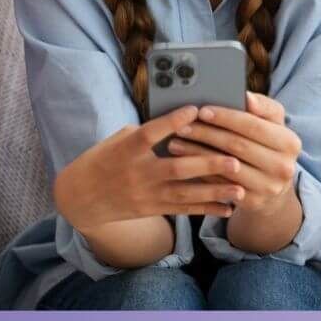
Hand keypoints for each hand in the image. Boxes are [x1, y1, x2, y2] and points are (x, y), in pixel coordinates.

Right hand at [54, 106, 249, 230]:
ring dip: (214, 191)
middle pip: (176, 169)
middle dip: (207, 165)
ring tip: (239, 189)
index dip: (172, 121)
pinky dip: (206, 209)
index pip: (150, 133)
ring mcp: (145, 194)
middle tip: (234, 160)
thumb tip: (179, 122)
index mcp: (126, 149)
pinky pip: (182, 210)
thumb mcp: (117, 140)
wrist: (80, 198)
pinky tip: (227, 208)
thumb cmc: (102, 160)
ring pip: (184, 194)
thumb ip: (146, 133)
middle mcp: (137, 173)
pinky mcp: (151, 209)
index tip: (195, 109)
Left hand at [169, 92, 301, 214]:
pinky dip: (200, 171)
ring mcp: (268, 187)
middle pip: (237, 145)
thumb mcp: (272, 125)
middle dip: (206, 134)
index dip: (226, 117)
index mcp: (290, 142)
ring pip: (225, 166)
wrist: (274, 189)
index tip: (202, 110)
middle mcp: (283, 167)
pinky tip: (184, 161)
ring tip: (176, 142)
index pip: (253, 125)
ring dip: (197, 153)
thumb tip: (246, 96)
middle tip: (182, 126)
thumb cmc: (268, 146)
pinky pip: (220, 184)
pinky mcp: (252, 202)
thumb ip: (262, 107)